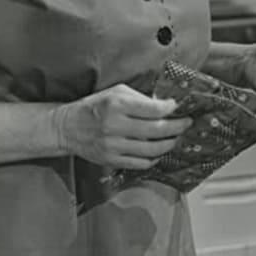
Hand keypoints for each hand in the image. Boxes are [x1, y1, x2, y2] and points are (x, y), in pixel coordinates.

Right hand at [53, 84, 190, 168]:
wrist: (68, 128)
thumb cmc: (94, 107)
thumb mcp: (116, 93)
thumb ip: (140, 98)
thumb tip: (165, 106)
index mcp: (117, 105)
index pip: (154, 109)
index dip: (171, 109)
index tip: (178, 107)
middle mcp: (115, 126)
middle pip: (157, 130)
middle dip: (177, 127)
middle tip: (187, 123)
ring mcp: (113, 146)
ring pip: (152, 149)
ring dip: (169, 143)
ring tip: (176, 137)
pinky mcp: (111, 160)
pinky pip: (141, 163)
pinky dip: (154, 158)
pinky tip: (159, 151)